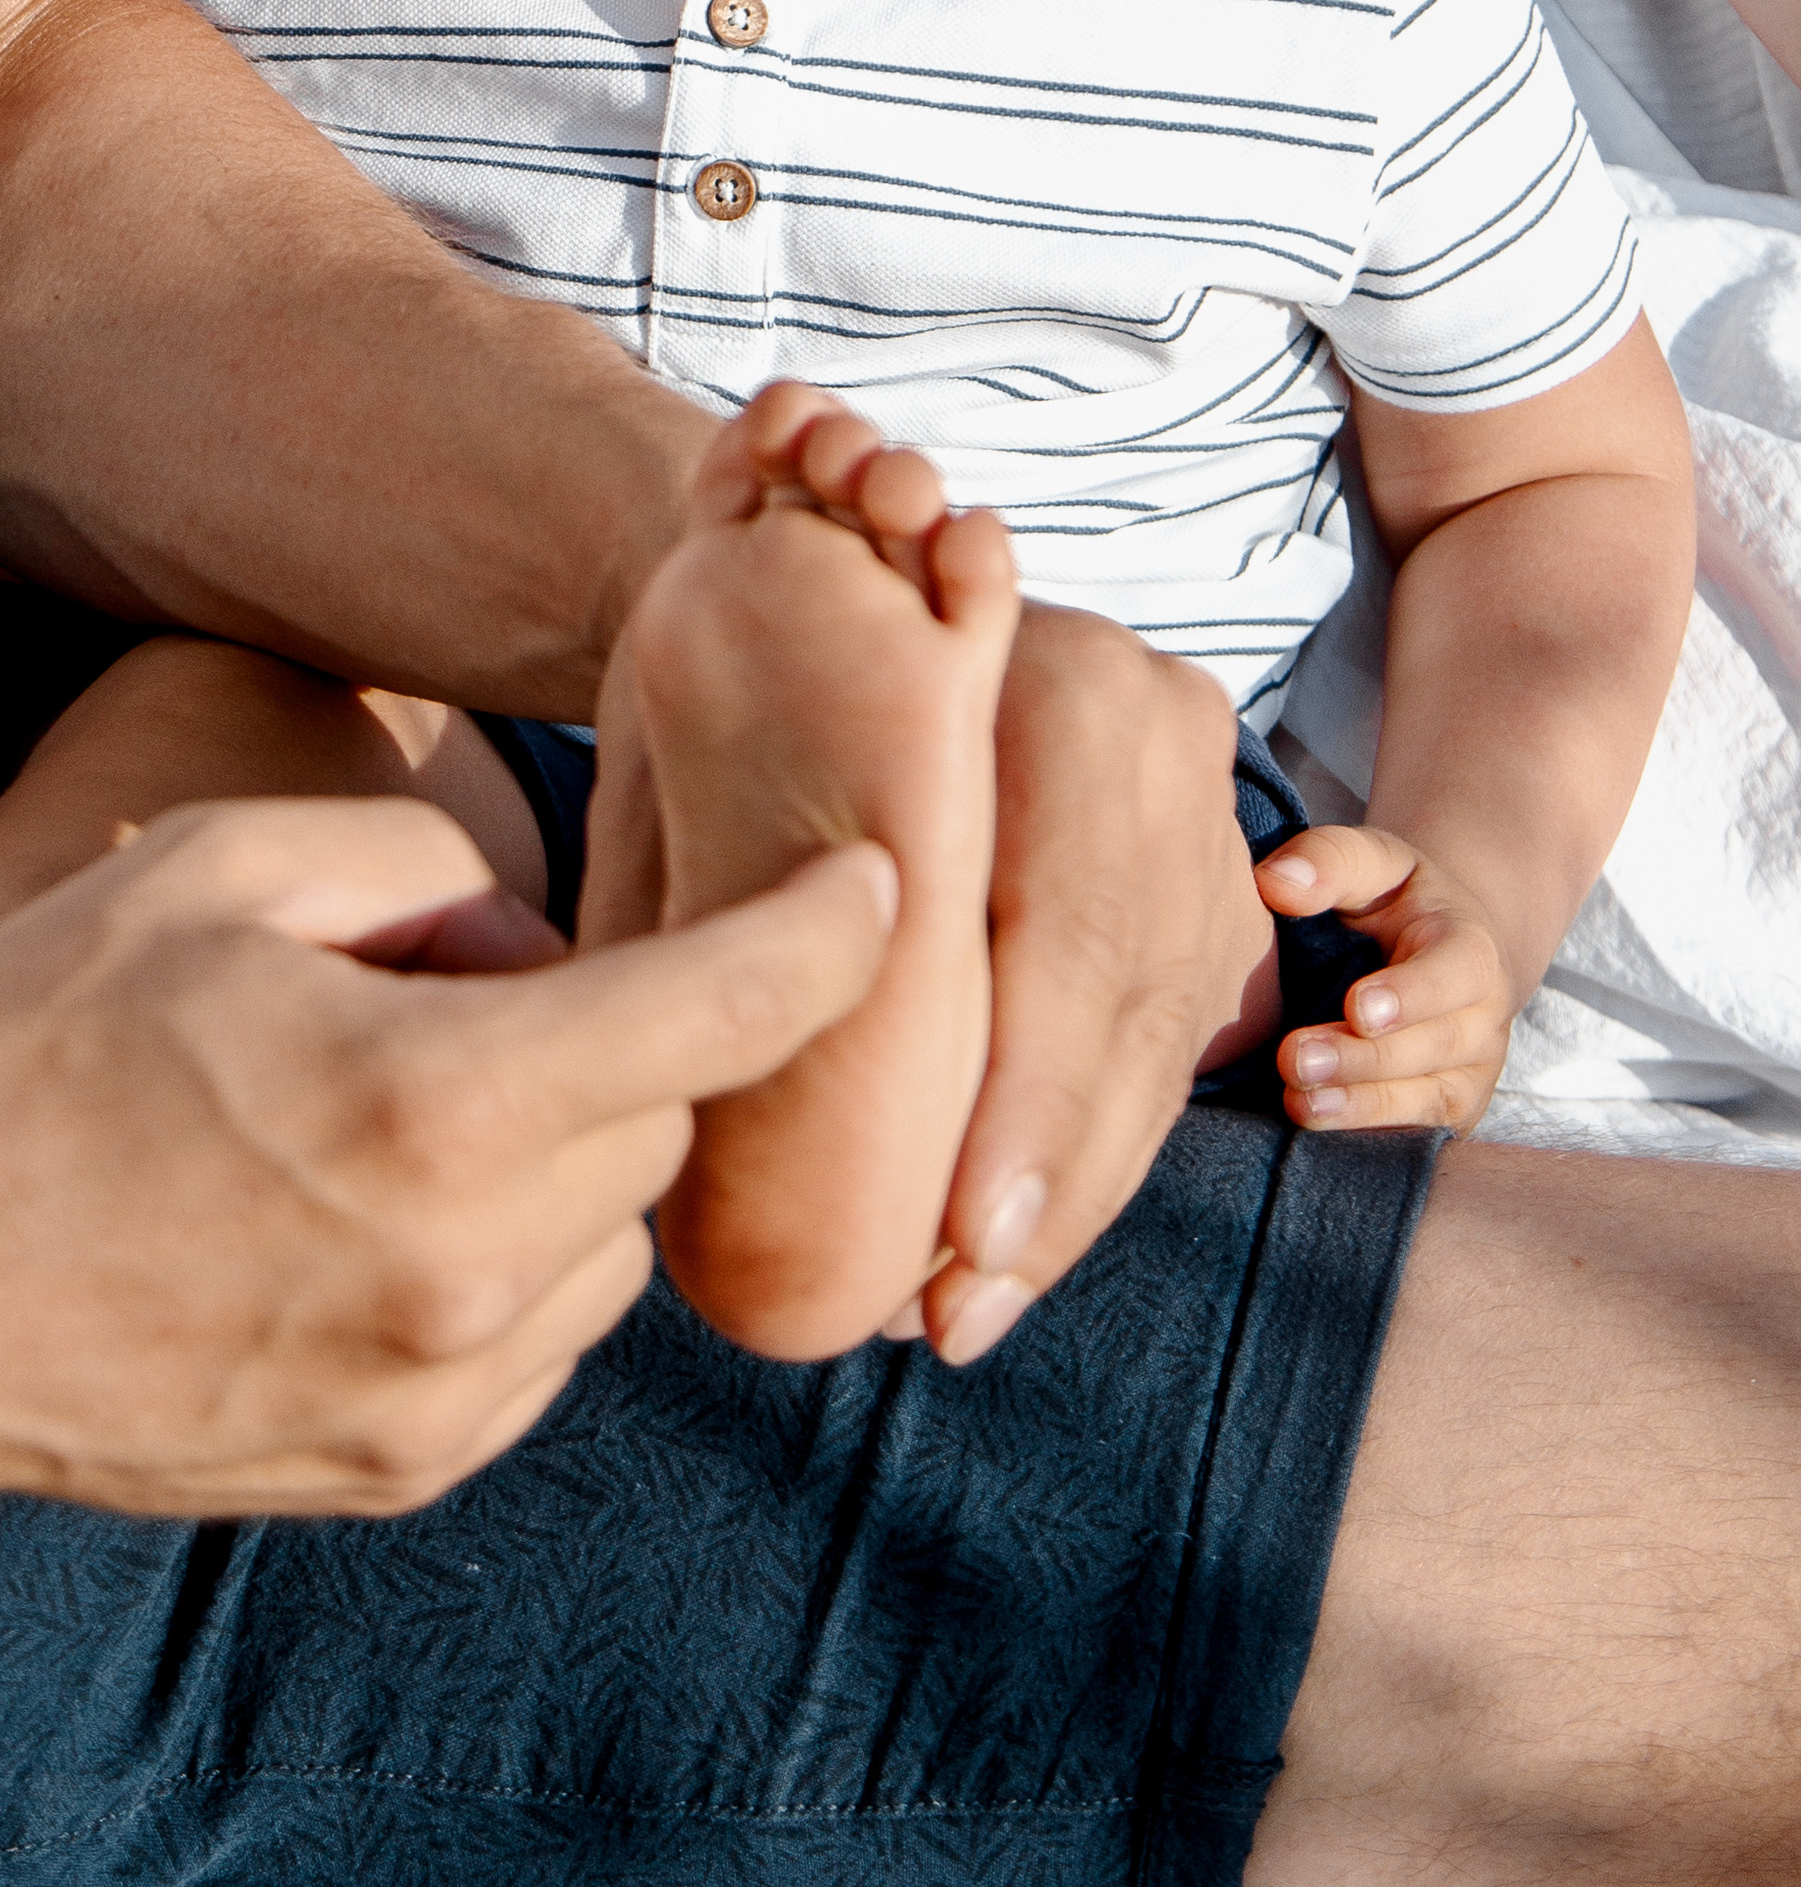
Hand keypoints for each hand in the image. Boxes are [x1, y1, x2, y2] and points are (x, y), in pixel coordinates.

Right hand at [0, 791, 899, 1528]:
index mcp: (438, 1108)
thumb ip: (428, 865)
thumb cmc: (27, 1053)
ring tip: (386, 1105)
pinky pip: (538, 1335)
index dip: (828, 935)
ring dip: (565, 1152)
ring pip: (611, 1240)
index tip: (883, 883)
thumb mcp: (219, 870)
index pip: (720, 1013)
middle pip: (662, 1122)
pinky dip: (508, 1255)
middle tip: (452, 985)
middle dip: (618, 1033)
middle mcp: (472, 1278)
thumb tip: (538, 947)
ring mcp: (443, 1400)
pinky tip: (363, 1208)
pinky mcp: (405, 1470)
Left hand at [589, 389, 1269, 1368]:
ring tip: (959, 1313)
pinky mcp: (1213, 879)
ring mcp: (1202, 805)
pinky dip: (1092, 1148)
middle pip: (1131, 998)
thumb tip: (675, 1085)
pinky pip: (1175, 1039)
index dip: (1030, 1098)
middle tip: (949, 1320)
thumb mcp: (740, 739)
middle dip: (1046, 1182)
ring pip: (1167, 1038)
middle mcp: (1155, 728)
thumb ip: (740, 884)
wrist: (860, 566)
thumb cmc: (760, 677)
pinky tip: (1009, 1245)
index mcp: (1052, 678)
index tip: (964, 1238)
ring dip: (1068, 1193)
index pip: (1069, 924)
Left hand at [1257, 824, 1520, 1135]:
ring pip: (1425, 1097)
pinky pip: (1417, 1131)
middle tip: (1295, 1059)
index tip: (1358, 1007)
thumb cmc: (1394, 900)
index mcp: (1471, 947)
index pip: (1455, 972)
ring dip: (1361, 1104)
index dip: (1411, 994)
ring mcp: (1472, 1070)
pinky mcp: (1449, 1110)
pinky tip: (1318, 1128)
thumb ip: (1328, 860)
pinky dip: (1369, 1133)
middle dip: (1363, 1058)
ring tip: (1300, 1102)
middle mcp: (1482, 1016)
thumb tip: (1275, 883)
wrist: (1435, 949)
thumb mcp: (1372, 862)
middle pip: (1431, 1045)